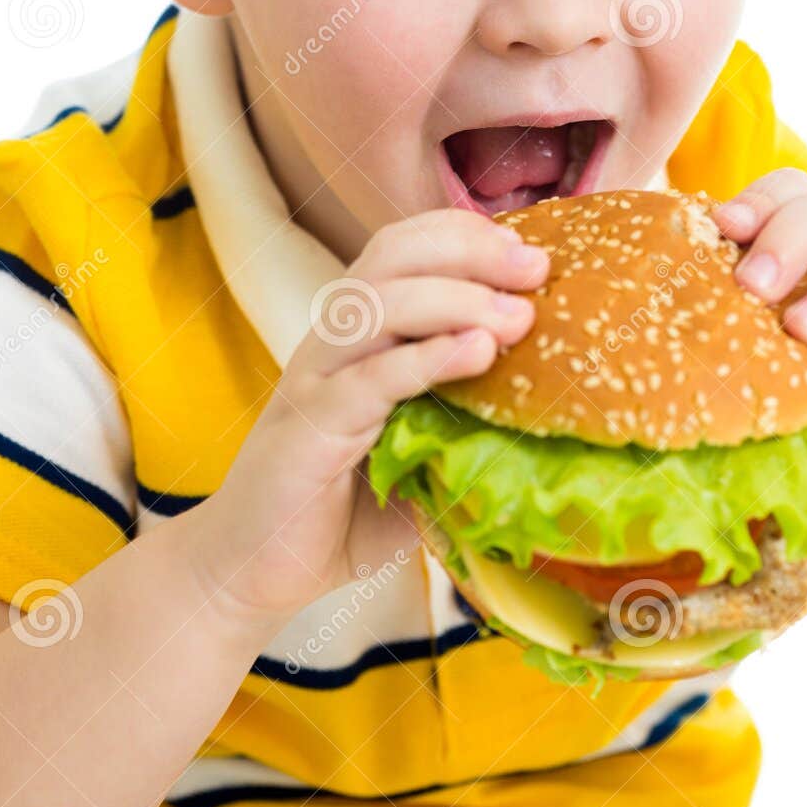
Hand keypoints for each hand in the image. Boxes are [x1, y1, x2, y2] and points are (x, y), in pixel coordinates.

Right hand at [188, 209, 548, 637]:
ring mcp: (316, 380)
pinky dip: (427, 358)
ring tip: (518, 317)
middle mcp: (332, 343)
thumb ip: (467, 425)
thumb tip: (552, 413)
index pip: (401, 249)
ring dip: (457, 298)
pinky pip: (370, 378)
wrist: (254, 571)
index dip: (463, 235)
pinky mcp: (310, 427)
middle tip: (538, 268)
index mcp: (355, 335)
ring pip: (379, 305)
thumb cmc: (343, 513)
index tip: (528, 252)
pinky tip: (476, 353)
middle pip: (392, 257)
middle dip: (470, 250)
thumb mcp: (419, 456)